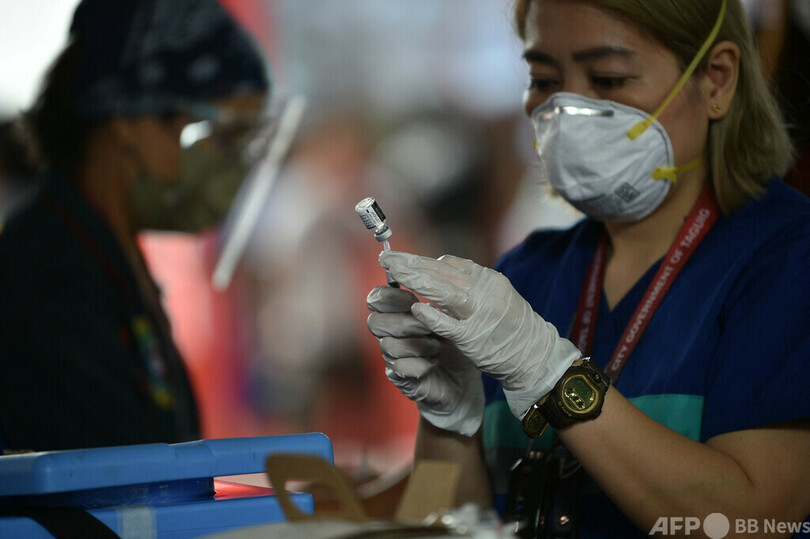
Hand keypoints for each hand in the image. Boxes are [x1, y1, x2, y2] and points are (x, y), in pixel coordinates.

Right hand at [367, 285, 483, 435]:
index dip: (391, 296)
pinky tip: (433, 362)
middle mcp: (391, 334)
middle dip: (403, 321)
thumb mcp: (452, 314)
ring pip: (388, 345)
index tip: (412, 298)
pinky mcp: (403, 380)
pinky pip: (399, 369)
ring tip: (438, 344)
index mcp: (398, 312)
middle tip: (428, 324)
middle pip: (376, 321)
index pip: (378, 298)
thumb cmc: (456, 340)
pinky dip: (418, 364)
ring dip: (415, 343)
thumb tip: (439, 266)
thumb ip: (439, 293)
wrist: (466, 380)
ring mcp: (394, 358)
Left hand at [380, 251, 580, 418]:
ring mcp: (480, 314)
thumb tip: (439, 262)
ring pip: (444, 292)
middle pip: (442, 273)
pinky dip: (432, 316)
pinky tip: (415, 308)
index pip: (449, 264)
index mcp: (488, 279)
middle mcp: (485, 292)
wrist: (534, 355)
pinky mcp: (474, 338)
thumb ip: (468, 279)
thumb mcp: (495, 293)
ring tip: (395, 273)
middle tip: (386, 258)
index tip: (400, 257)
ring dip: (417, 281)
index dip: (421, 260)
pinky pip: (449, 325)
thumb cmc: (510, 325)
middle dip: (412, 265)